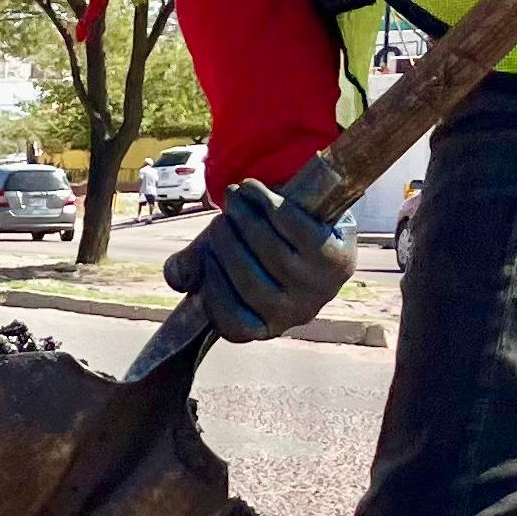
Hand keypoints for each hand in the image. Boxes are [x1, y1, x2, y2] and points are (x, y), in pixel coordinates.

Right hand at [162, 176, 351, 343]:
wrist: (313, 222)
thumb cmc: (259, 245)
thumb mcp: (219, 258)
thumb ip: (190, 269)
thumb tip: (179, 279)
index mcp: (265, 325)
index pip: (233, 322)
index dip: (214, 289)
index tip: (208, 258)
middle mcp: (294, 314)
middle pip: (250, 282)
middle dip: (226, 243)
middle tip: (220, 219)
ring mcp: (318, 289)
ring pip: (271, 252)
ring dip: (245, 217)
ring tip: (234, 196)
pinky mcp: (337, 260)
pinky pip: (294, 228)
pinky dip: (268, 203)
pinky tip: (253, 190)